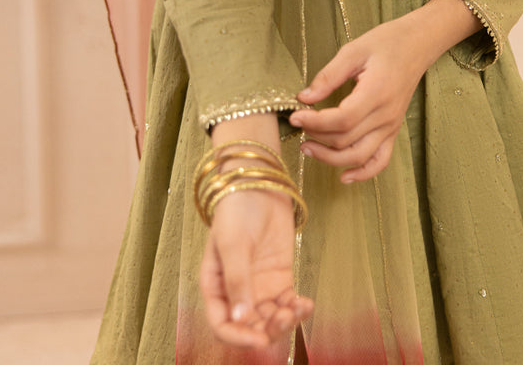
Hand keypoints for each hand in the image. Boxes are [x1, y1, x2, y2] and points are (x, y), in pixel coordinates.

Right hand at [199, 115, 312, 345]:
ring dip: (284, 321)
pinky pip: (287, 303)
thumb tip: (242, 318)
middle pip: (249, 326)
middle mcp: (236, 290)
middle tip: (284, 317)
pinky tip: (306, 303)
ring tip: (298, 308)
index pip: (222, 324)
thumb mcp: (233, 243)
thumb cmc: (237, 210)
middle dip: (267, 329)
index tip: (259, 340)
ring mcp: (259, 285)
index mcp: (216, 286)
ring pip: (270, 318)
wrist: (259, 183)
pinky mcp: (280, 277)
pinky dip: (297, 308)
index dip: (239, 337)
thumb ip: (237, 281)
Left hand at [288, 13, 429, 182]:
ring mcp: (391, 126)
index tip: (295, 116)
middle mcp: (385, 115)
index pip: (341, 120)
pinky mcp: (393, 131)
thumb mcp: (353, 51)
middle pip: (346, 140)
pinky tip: (343, 176)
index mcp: (376, 93)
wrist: (417, 45)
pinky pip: (380, 161)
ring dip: (330, 158)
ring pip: (359, 156)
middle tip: (298, 125)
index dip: (315, 122)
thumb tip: (304, 97)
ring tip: (308, 148)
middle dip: (316, 136)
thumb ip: (328, 76)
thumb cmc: (385, 43)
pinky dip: (362, 173)